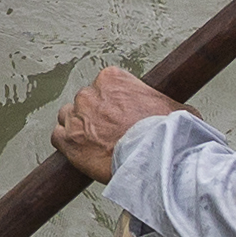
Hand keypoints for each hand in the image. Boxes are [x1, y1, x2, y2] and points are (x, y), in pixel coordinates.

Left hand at [52, 64, 177, 181]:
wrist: (155, 158)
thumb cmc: (168, 133)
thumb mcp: (178, 109)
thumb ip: (166, 103)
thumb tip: (177, 113)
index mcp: (112, 79)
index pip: (103, 85)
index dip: (111, 102)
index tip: (119, 116)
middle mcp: (90, 93)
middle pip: (84, 101)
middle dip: (94, 115)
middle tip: (109, 133)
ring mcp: (77, 116)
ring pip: (68, 117)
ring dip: (78, 128)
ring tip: (94, 143)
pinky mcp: (68, 140)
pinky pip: (57, 136)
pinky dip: (66, 144)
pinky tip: (79, 152)